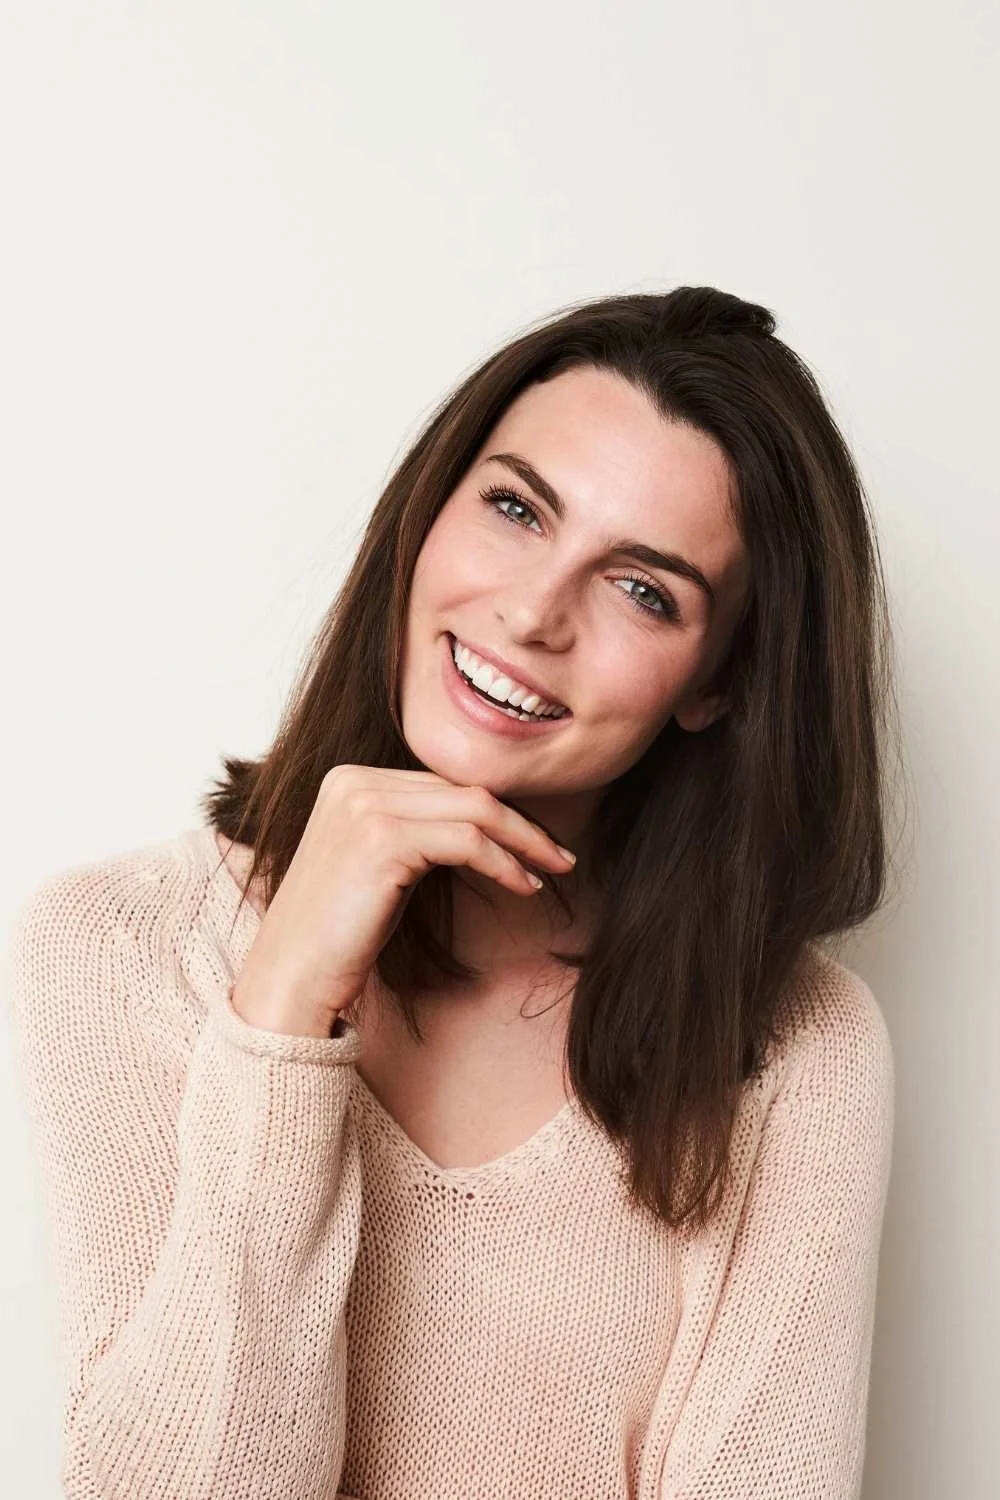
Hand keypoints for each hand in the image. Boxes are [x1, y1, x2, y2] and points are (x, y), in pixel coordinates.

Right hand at [231, 765, 576, 1037]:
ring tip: (553, 871)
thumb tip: (487, 822)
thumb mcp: (381, 864)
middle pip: (462, 788)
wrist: (291, 978)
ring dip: (523, 841)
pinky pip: (467, 840)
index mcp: (349, 779)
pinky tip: (525, 886)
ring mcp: (365, 805)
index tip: (534, 841)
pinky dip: (504, 861)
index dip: (496, 810)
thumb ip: (418, 829)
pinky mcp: (382, 838)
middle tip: (559, 855)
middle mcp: (353, 781)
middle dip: (519, 822)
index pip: (443, 782)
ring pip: (474, 808)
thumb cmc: (340, 934)